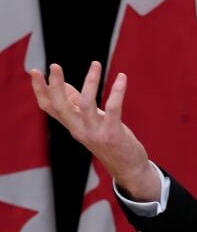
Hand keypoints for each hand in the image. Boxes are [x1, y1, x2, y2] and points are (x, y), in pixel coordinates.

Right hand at [31, 61, 160, 200]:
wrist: (127, 167)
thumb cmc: (109, 140)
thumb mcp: (90, 122)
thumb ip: (77, 105)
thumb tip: (63, 84)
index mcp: (72, 125)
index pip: (49, 108)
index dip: (40, 90)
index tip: (34, 71)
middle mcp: (79, 130)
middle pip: (60, 107)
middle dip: (54, 86)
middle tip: (54, 66)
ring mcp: (95, 133)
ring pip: (86, 104)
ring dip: (90, 83)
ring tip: (95, 64)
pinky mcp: (112, 134)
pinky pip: (113, 109)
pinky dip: (117, 91)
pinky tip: (122, 77)